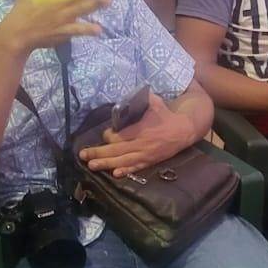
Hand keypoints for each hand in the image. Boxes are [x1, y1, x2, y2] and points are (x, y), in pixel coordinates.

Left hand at [79, 94, 194, 176]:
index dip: (109, 136)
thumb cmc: (166, 115)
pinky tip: (114, 174)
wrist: (184, 130)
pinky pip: (136, 168)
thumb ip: (142, 98)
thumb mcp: (155, 102)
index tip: (105, 134)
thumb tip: (129, 93)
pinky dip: (125, 171)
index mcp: (141, 129)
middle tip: (83, 155)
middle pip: (116, 150)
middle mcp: (141, 144)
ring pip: (123, 161)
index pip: (120, 136)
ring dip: (106, 164)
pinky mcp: (150, 162)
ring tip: (92, 166)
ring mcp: (146, 154)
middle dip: (98, 153)